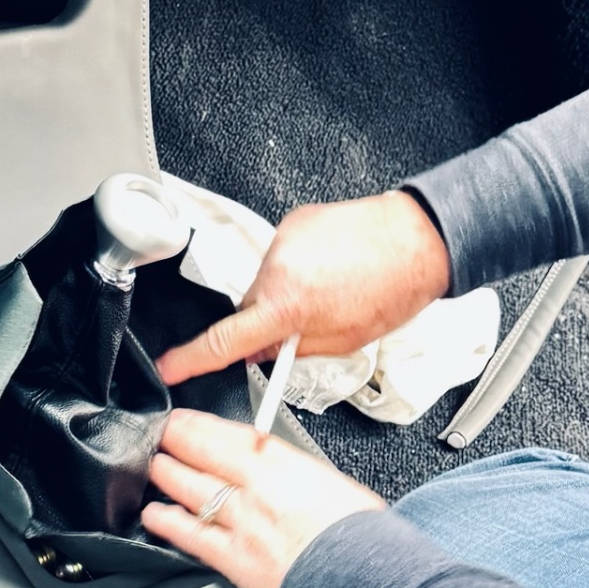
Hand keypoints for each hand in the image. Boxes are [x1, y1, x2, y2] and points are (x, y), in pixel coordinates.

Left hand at [142, 409, 384, 587]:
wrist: (369, 579)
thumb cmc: (360, 533)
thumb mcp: (329, 480)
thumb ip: (291, 469)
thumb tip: (270, 463)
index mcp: (283, 462)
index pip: (228, 433)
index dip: (197, 424)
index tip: (182, 418)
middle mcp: (257, 487)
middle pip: (202, 454)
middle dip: (175, 441)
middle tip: (158, 433)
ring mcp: (243, 523)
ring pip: (191, 489)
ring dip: (166, 475)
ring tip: (154, 465)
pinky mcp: (236, 560)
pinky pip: (193, 537)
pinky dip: (169, 523)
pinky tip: (155, 515)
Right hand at [156, 190, 449, 385]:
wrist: (418, 240)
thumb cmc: (392, 290)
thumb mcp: (342, 340)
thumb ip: (293, 349)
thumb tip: (264, 352)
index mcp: (288, 305)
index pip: (224, 340)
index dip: (191, 358)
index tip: (170, 366)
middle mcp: (277, 268)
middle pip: (247, 307)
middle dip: (265, 322)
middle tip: (301, 328)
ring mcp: (284, 240)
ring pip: (266, 281)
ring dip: (285, 293)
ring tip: (329, 292)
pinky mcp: (295, 221)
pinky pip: (283, 255)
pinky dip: (298, 268)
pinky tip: (330, 270)